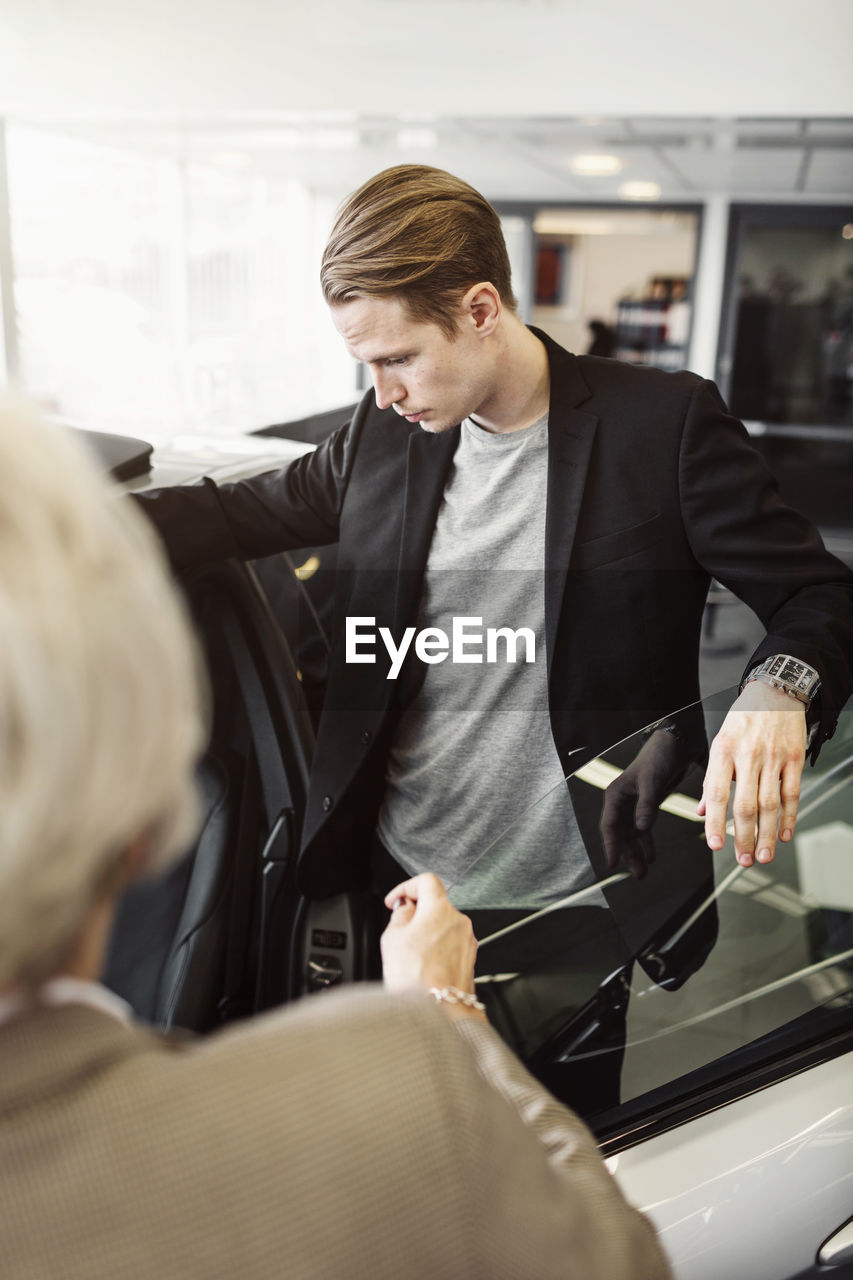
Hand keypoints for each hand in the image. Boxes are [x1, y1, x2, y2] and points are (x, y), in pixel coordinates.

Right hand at [380, 873, 481, 1017]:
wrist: (439, 1011)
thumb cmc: (416, 978)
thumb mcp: (393, 937)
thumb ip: (400, 914)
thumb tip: (404, 907)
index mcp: (440, 909)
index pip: (426, 880)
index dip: (406, 887)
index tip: (396, 901)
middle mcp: (459, 921)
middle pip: (436, 904)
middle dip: (417, 913)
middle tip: (399, 929)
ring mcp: (467, 941)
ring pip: (443, 926)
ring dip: (427, 932)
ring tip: (409, 954)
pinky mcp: (469, 959)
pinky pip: (450, 944)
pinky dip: (437, 948)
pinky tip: (423, 966)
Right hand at [600, 730, 688, 878]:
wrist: (673, 744)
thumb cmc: (658, 758)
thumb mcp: (652, 781)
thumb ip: (646, 805)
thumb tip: (641, 829)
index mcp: (615, 794)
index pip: (609, 825)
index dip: (611, 845)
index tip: (612, 864)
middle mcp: (621, 801)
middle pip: (619, 834)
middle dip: (627, 854)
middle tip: (638, 875)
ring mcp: (632, 804)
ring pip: (630, 834)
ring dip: (637, 852)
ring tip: (643, 871)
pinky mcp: (645, 806)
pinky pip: (642, 829)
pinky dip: (646, 842)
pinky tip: (652, 856)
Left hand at [698, 681, 806, 866]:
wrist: (775, 691)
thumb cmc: (744, 719)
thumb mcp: (719, 742)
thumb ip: (712, 779)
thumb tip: (704, 810)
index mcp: (723, 751)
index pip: (718, 793)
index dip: (717, 822)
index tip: (715, 845)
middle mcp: (748, 755)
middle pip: (746, 804)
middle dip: (745, 837)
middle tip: (744, 860)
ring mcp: (773, 757)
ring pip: (770, 803)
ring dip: (768, 834)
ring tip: (764, 855)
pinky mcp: (794, 758)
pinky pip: (792, 793)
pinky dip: (789, 817)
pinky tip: (785, 834)